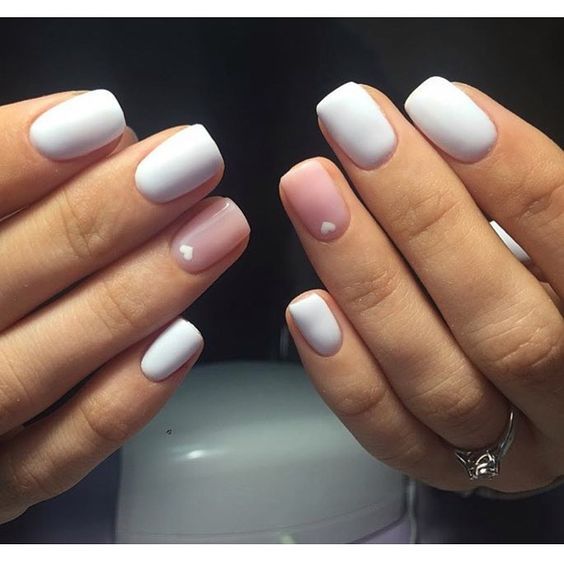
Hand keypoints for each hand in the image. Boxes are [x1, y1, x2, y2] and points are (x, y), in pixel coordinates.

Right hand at [0, 90, 248, 521]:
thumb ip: (18, 192)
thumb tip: (105, 142)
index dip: (20, 157)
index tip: (107, 118)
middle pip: (9, 274)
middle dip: (105, 214)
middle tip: (195, 161)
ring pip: (43, 364)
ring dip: (136, 294)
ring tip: (219, 230)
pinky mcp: (8, 482)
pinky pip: (61, 454)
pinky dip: (122, 402)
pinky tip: (183, 342)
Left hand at [281, 77, 563, 493]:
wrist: (545, 382)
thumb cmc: (540, 286)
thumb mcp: (544, 243)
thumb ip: (512, 203)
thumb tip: (436, 131)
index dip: (507, 169)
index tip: (434, 104)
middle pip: (499, 318)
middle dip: (419, 212)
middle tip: (355, 130)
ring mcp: (505, 447)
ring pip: (437, 374)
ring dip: (365, 278)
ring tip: (312, 193)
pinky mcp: (442, 467)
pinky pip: (391, 432)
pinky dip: (345, 371)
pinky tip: (307, 305)